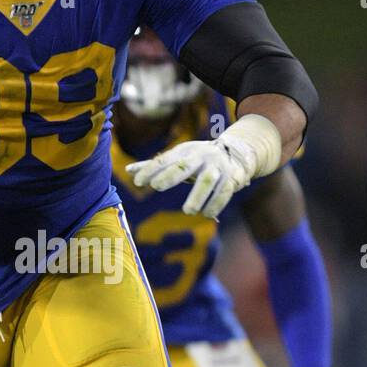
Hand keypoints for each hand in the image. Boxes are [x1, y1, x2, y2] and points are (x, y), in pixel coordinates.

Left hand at [127, 135, 257, 218]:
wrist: (239, 151)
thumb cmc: (200, 158)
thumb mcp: (179, 157)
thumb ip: (155, 165)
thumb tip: (128, 171)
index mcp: (185, 152)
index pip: (164, 160)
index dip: (150, 170)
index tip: (137, 181)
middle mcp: (201, 157)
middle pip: (184, 166)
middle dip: (170, 175)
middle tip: (157, 187)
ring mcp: (217, 167)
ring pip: (207, 181)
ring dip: (197, 196)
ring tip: (188, 211)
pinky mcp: (232, 178)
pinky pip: (224, 192)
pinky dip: (216, 204)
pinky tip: (207, 214)